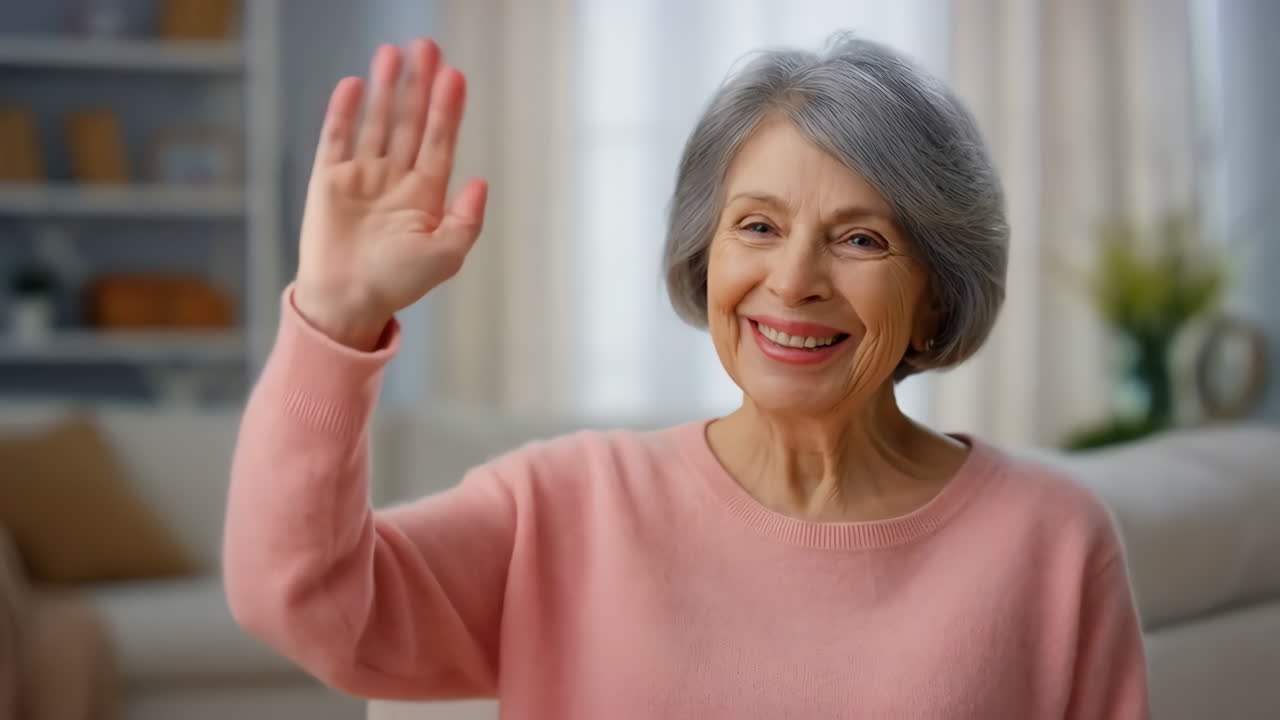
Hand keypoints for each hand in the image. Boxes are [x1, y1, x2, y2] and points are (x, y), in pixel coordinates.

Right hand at [294, 39, 487, 349]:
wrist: (347, 300)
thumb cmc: (398, 283)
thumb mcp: (446, 255)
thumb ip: (467, 219)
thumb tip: (481, 181)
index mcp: (426, 194)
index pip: (440, 140)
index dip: (448, 108)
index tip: (455, 75)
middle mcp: (396, 179)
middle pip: (411, 121)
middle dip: (419, 85)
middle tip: (427, 47)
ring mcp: (362, 176)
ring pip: (377, 122)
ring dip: (385, 89)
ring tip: (392, 53)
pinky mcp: (329, 180)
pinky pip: (337, 138)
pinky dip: (344, 111)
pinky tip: (354, 85)